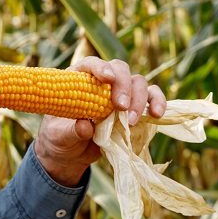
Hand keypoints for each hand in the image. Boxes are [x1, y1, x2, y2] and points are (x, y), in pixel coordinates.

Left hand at [34, 57, 165, 186]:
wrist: (70, 154)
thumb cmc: (60, 137)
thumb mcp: (59, 136)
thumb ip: (71, 130)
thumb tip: (86, 126)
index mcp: (79, 79)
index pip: (91, 64)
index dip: (101, 67)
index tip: (107, 79)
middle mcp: (102, 81)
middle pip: (120, 70)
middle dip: (123, 86)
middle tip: (121, 108)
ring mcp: (120, 93)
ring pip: (138, 82)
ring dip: (140, 99)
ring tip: (132, 121)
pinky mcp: (134, 108)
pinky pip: (151, 97)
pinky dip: (157, 102)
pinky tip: (158, 115)